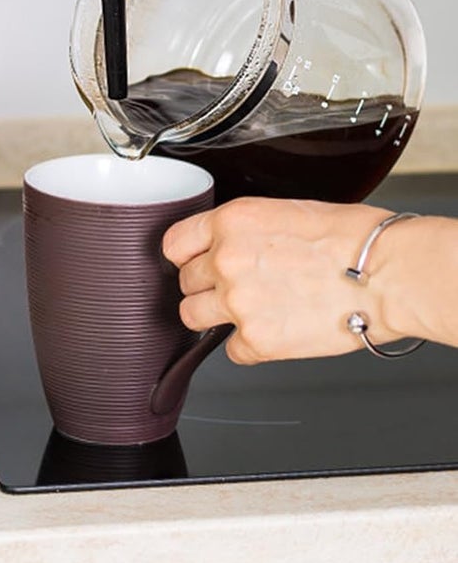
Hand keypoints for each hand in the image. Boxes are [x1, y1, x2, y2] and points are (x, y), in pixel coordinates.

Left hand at [162, 197, 397, 363]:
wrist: (387, 275)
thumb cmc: (353, 239)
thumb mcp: (285, 211)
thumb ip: (244, 230)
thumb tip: (228, 244)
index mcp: (231, 223)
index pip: (174, 244)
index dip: (187, 256)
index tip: (195, 263)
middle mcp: (225, 260)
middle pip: (186, 281)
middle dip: (208, 286)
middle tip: (240, 287)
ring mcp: (237, 302)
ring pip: (192, 317)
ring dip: (216, 317)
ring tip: (249, 312)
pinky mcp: (257, 339)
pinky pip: (232, 351)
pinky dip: (250, 347)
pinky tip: (276, 332)